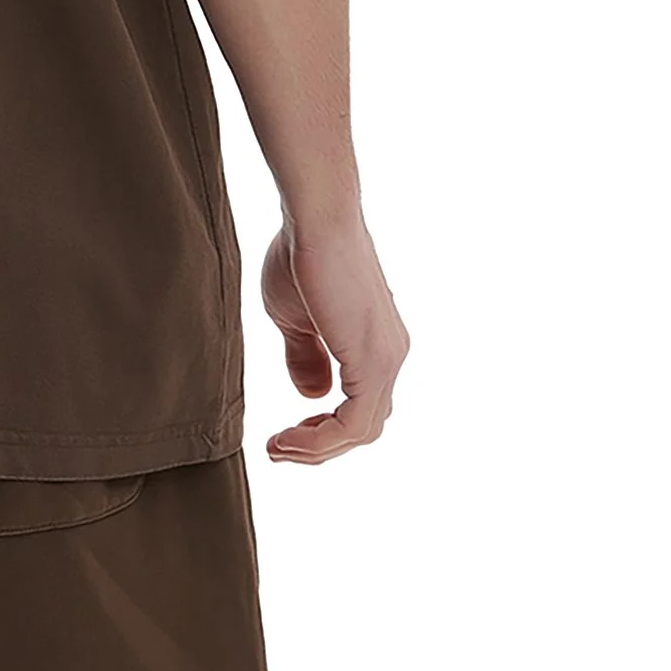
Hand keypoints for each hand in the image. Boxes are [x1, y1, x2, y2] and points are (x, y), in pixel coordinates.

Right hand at [259, 219, 409, 465]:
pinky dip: (321, 439)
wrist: (314, 220)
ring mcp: (387, 358)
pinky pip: (354, 422)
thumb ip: (307, 357)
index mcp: (375, 345)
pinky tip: (289, 438)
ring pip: (362, 430)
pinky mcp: (373, 360)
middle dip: (320, 446)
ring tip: (278, 448)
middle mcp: (391, 355)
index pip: (361, 407)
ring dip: (317, 448)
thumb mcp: (297, 319)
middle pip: (365, 425)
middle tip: (278, 449)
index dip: (323, 429)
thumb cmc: (301, 255)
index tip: (284, 434)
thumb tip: (313, 395)